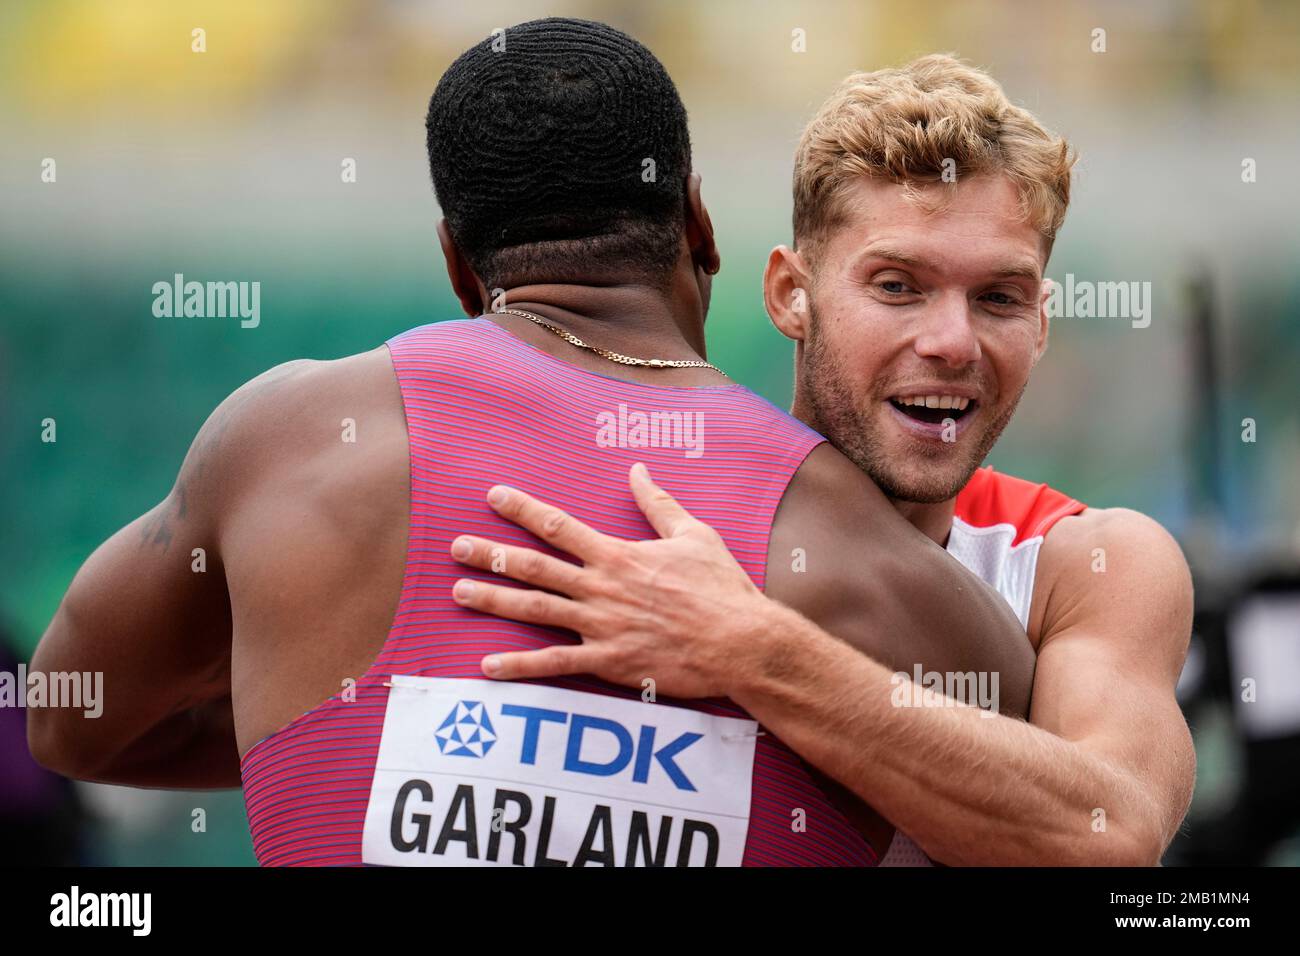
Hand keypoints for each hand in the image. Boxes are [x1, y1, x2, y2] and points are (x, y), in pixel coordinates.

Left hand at [449, 463, 769, 698]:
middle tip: (456, 546)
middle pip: (534, 566)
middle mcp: (602, 587)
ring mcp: (601, 626)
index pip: (560, 526)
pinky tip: (488, 668)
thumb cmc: (722, 588)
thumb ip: (659, 504)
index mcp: (619, 555)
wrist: (741, 643)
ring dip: (494, 601)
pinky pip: (555, 665)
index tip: (494, 496)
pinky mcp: (608, 662)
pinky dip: (520, 668)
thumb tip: (637, 470)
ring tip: (458, 592)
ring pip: (535, 611)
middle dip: (492, 554)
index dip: (524, 509)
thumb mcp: (695, 534)